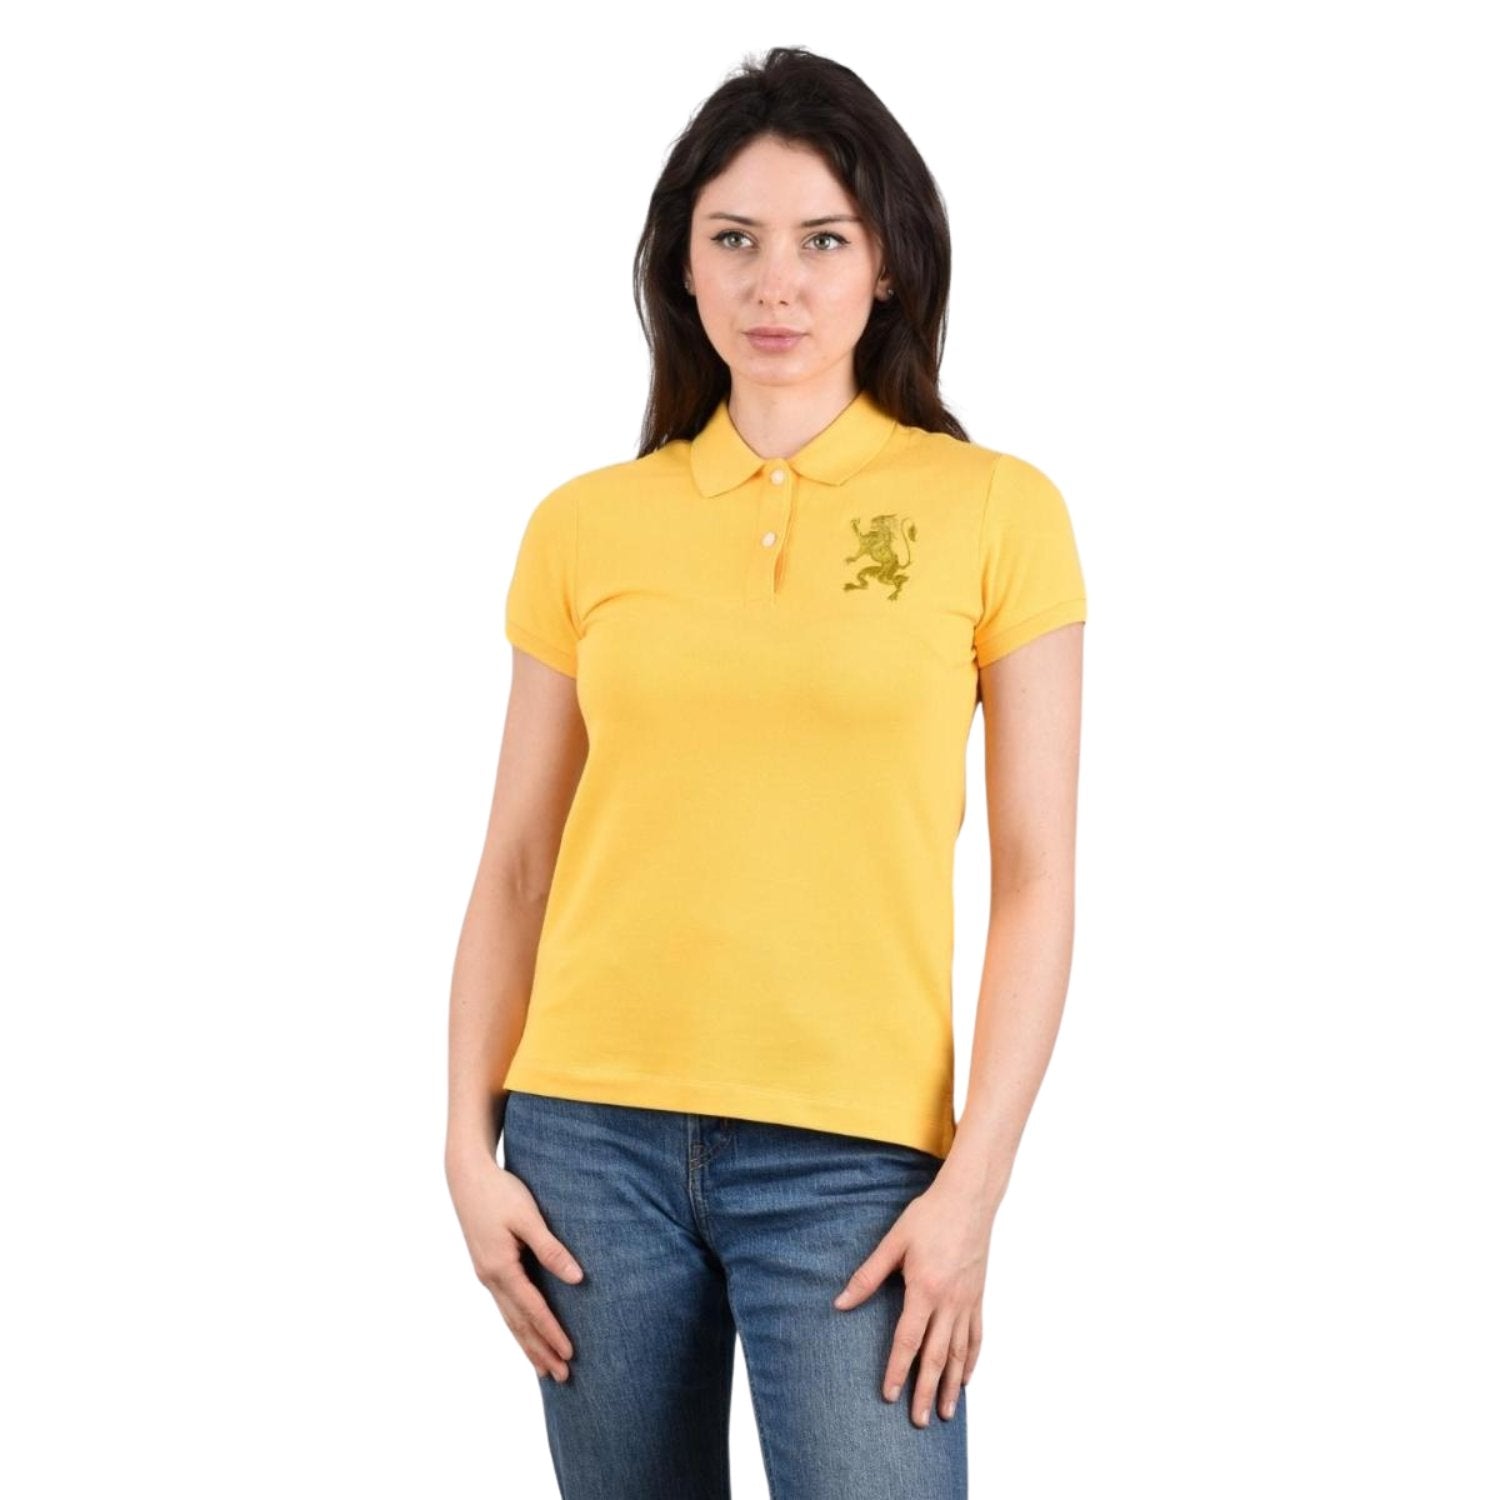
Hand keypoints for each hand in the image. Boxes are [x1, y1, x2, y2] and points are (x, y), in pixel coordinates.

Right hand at [448, 1154, 585, 1380]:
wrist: (466, 1176)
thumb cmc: (500, 1192)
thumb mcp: (528, 1217)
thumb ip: (551, 1249)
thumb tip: (576, 1278)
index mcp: (501, 1269)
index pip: (533, 1310)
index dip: (552, 1333)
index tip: (570, 1355)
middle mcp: (490, 1278)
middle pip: (519, 1324)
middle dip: (540, 1351)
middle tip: (563, 1377)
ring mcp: (486, 1275)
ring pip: (510, 1319)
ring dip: (528, 1344)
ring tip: (546, 1368)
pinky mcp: (487, 1267)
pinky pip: (505, 1306)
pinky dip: (518, 1325)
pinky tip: (526, 1332)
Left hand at [831, 1180, 992, 1426]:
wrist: (968, 1199)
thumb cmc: (929, 1217)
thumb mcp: (893, 1241)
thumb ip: (868, 1275)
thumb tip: (840, 1302)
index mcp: (925, 1290)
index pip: (908, 1340)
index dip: (898, 1370)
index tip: (890, 1396)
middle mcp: (949, 1302)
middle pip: (936, 1357)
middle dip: (925, 1391)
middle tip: (917, 1420)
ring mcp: (967, 1302)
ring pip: (959, 1354)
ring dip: (951, 1386)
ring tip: (943, 1413)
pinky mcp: (978, 1297)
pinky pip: (976, 1337)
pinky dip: (971, 1362)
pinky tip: (965, 1379)